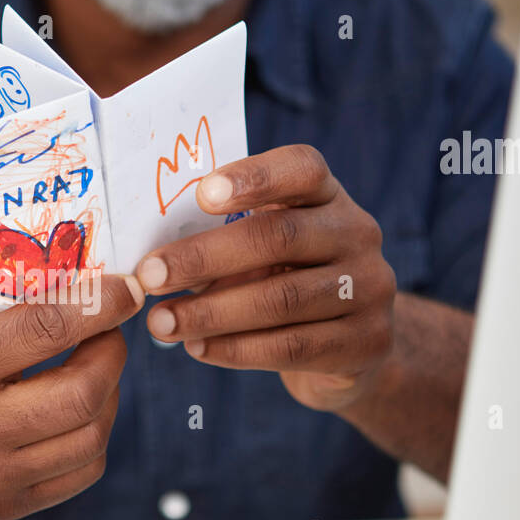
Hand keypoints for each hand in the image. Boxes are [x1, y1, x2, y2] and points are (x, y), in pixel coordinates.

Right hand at [0, 275, 144, 519]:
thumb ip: (12, 310)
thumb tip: (91, 287)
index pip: (46, 329)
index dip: (100, 305)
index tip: (124, 291)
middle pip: (82, 393)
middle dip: (111, 353)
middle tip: (109, 332)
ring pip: (92, 436)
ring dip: (109, 395)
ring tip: (93, 371)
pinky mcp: (2, 506)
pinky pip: (83, 471)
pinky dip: (93, 436)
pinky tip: (76, 413)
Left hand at [135, 144, 395, 411]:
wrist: (350, 347)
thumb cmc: (284, 281)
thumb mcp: (264, 249)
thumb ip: (223, 238)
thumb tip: (154, 256)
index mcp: (328, 197)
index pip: (303, 169)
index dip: (254, 177)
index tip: (201, 194)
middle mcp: (357, 234)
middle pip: (279, 237)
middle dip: (204, 257)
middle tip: (150, 275)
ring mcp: (370, 289)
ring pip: (281, 299)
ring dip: (211, 313)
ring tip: (160, 323)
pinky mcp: (366, 342)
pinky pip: (292, 346)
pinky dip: (236, 349)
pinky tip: (197, 347)